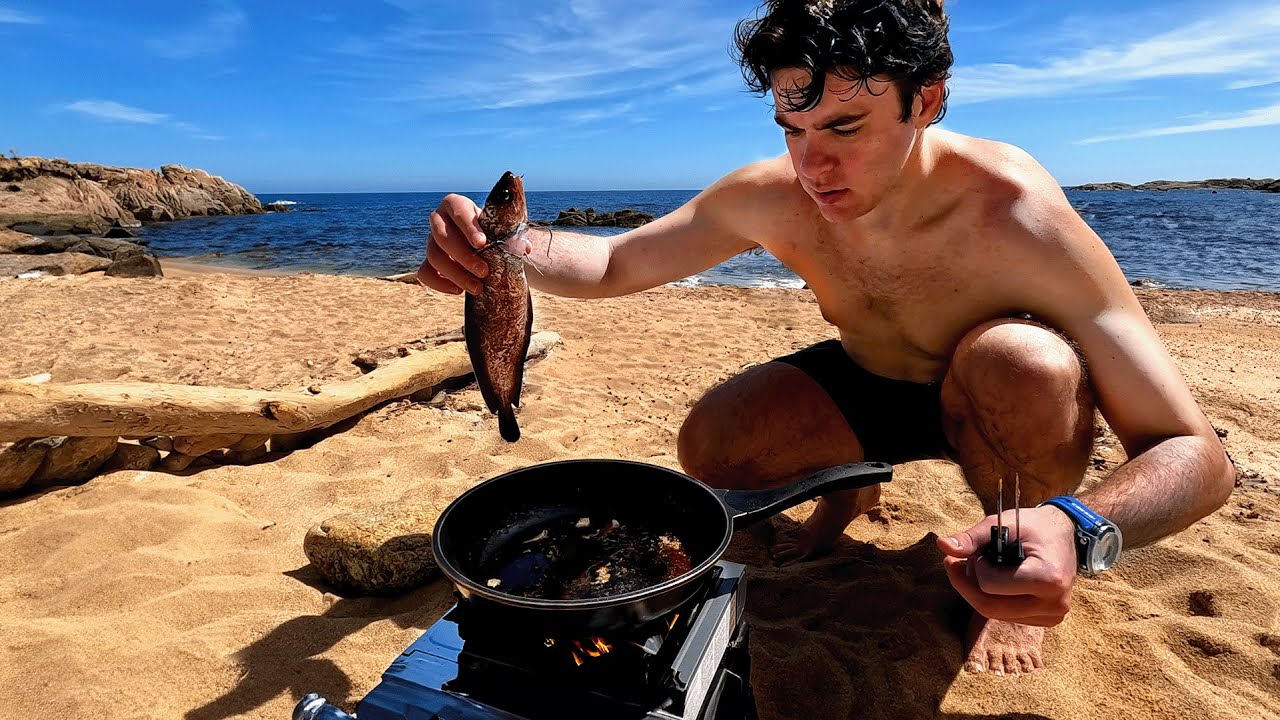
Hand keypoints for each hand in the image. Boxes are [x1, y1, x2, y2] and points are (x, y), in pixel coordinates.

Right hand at [416, 193, 533, 294]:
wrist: (482, 243)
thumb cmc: (492, 231)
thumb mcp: (502, 229)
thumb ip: (513, 236)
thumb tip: (524, 248)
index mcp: (456, 205)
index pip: (458, 210)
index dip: (468, 227)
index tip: (482, 243)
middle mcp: (439, 220)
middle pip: (442, 236)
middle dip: (463, 256)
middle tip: (484, 271)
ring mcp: (431, 241)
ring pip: (433, 256)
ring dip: (456, 274)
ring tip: (477, 287)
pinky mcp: (428, 261)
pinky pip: (424, 272)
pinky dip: (439, 283)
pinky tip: (459, 290)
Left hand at [936, 505, 1077, 626]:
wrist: (1066, 535)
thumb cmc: (1033, 526)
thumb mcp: (1002, 523)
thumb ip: (971, 538)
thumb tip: (942, 545)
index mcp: (1048, 578)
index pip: (990, 586)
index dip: (976, 568)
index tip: (981, 551)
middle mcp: (1053, 604)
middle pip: (989, 607)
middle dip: (967, 585)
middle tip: (956, 563)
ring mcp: (1051, 617)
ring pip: (995, 614)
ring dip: (978, 592)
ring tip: (979, 566)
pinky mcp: (1047, 621)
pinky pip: (1006, 616)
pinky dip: (993, 598)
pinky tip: (994, 579)